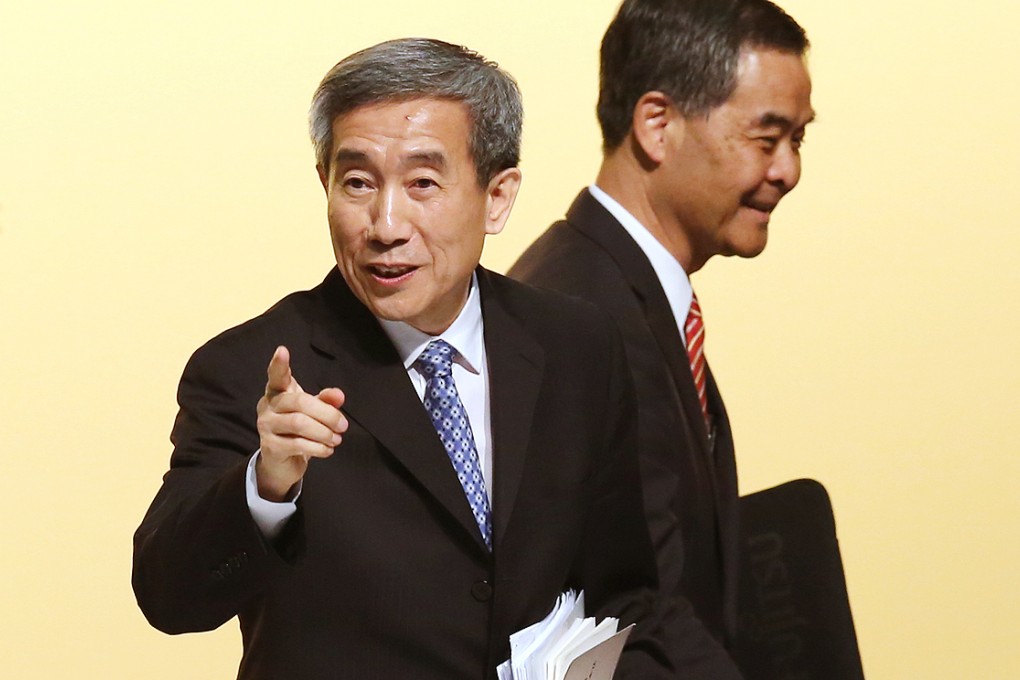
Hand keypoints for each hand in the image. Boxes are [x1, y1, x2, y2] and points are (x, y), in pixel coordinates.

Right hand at [255, 346, 346, 500]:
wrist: (282, 462)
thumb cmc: (298, 430)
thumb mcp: (314, 412)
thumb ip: (326, 401)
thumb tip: (339, 396)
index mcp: (278, 391)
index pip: (276, 375)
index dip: (279, 364)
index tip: (282, 350)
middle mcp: (268, 405)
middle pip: (300, 402)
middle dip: (327, 414)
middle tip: (344, 425)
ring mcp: (266, 426)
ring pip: (299, 423)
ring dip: (324, 432)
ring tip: (337, 439)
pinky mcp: (270, 447)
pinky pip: (298, 444)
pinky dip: (318, 447)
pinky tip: (327, 450)